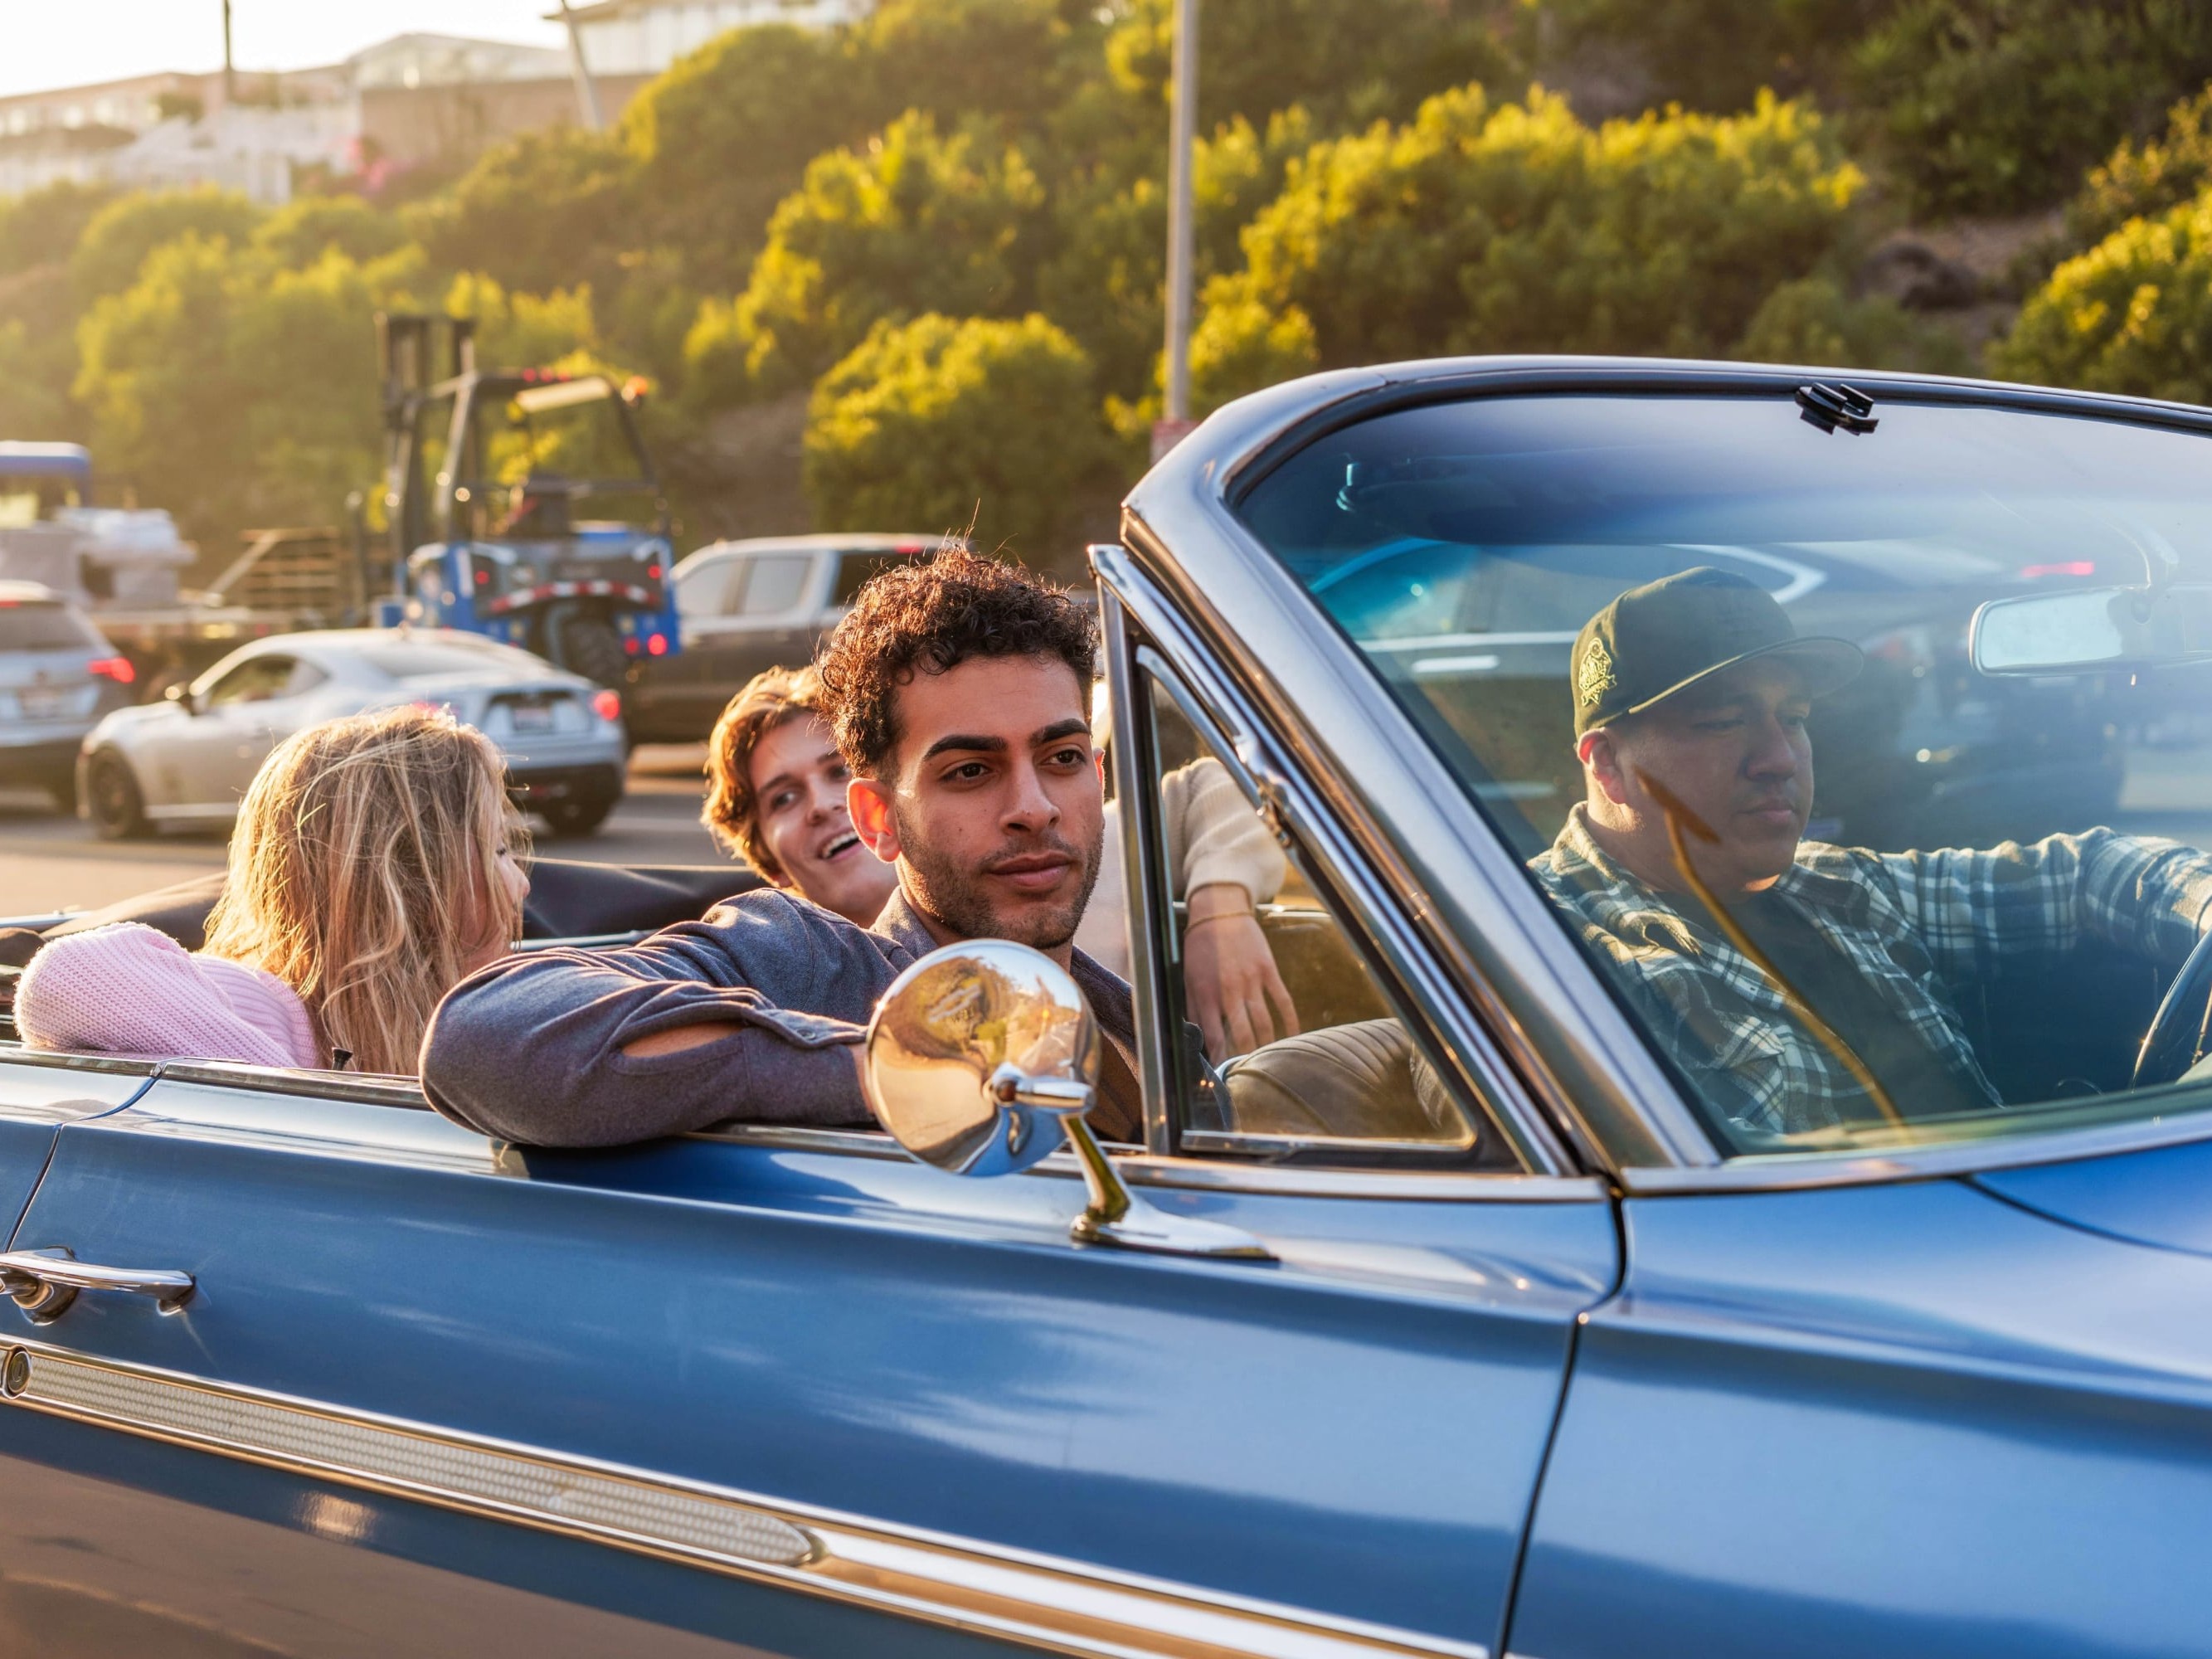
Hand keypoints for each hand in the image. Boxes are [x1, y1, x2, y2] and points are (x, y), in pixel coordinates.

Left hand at [1182, 886, 1299, 1060]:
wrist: (1219, 912)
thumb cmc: (1200, 948)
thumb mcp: (1188, 979)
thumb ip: (1192, 1009)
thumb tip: (1197, 1037)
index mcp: (1206, 995)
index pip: (1214, 1037)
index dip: (1220, 1059)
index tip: (1224, 1074)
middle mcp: (1229, 990)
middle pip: (1242, 1035)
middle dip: (1247, 1057)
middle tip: (1251, 1071)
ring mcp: (1251, 980)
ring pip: (1263, 1022)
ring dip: (1268, 1044)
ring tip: (1270, 1059)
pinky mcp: (1268, 970)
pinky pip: (1282, 1001)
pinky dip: (1289, 1021)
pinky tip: (1292, 1035)